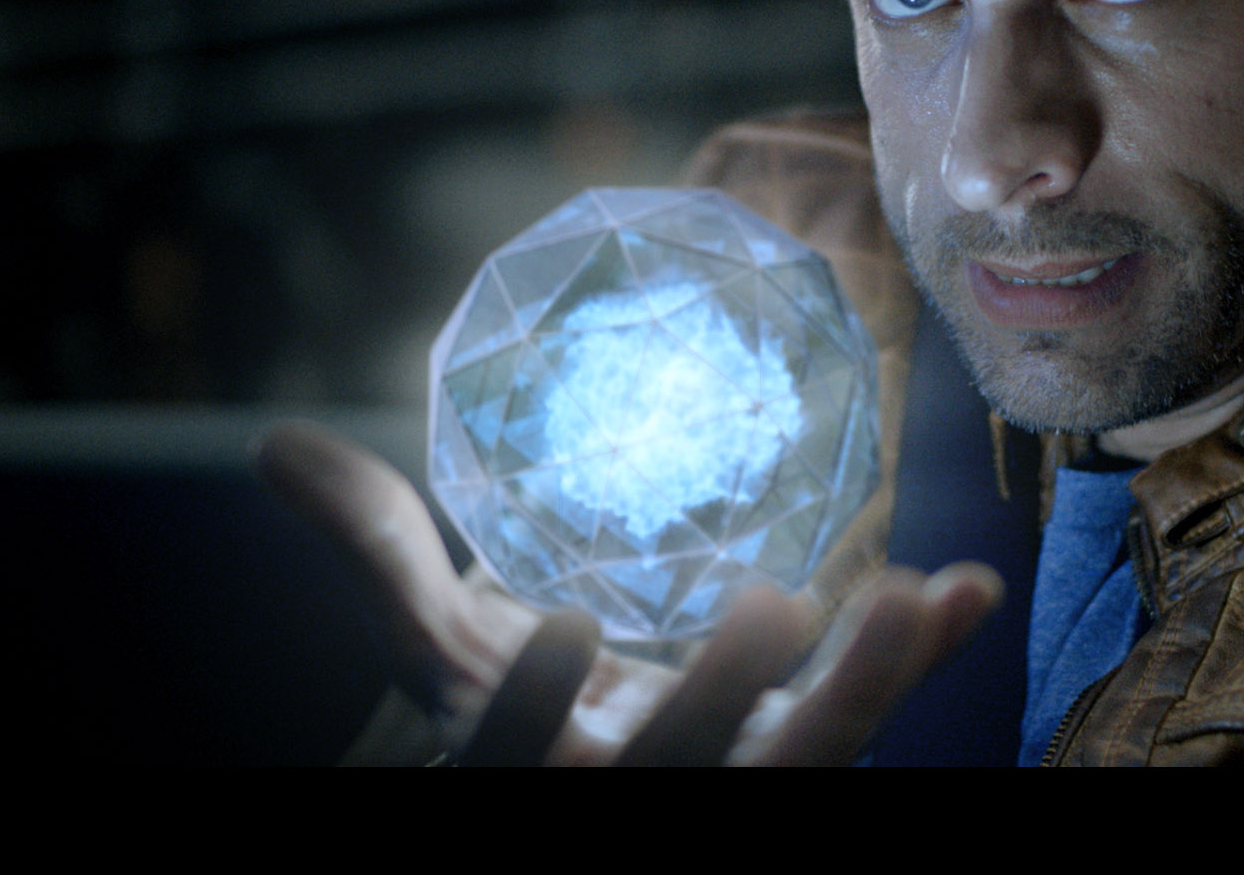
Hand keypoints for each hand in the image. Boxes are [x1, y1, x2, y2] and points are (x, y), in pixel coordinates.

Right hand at [253, 420, 1001, 765]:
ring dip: (862, 689)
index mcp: (531, 773)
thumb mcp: (436, 642)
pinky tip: (973, 586)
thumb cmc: (516, 712)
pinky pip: (872, 724)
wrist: (599, 777)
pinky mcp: (807, 763)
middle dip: (719, 701)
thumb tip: (270, 445)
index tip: (552, 631)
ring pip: (803, 768)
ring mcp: (733, 790)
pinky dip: (924, 660)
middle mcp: (636, 797)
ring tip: (909, 598)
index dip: (531, 715)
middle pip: (679, 775)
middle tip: (768, 604)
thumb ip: (373, 547)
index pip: (517, 759)